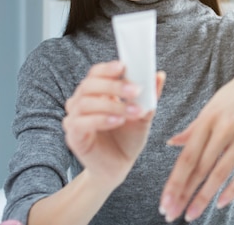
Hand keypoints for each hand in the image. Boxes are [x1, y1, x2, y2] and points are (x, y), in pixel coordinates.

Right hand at [62, 61, 164, 187]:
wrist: (118, 167)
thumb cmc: (128, 138)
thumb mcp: (143, 114)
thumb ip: (150, 96)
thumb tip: (160, 75)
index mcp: (97, 92)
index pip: (96, 73)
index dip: (108, 68)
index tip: (124, 66)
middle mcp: (82, 101)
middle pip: (90, 85)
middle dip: (114, 86)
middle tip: (136, 90)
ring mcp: (75, 117)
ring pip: (87, 102)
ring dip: (113, 105)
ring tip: (134, 111)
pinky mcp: (73, 135)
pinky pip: (82, 122)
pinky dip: (101, 119)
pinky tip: (118, 120)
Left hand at [159, 50, 233, 222]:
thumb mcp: (214, 103)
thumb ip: (194, 127)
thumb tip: (173, 143)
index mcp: (209, 117)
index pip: (187, 156)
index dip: (175, 181)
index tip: (166, 198)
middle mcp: (225, 127)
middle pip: (200, 168)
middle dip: (184, 194)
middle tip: (173, 212)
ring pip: (220, 172)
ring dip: (204, 197)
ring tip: (192, 213)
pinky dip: (233, 188)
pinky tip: (222, 201)